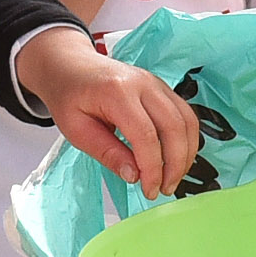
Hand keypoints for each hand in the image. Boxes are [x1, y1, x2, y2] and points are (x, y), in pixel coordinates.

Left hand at [20, 32, 198, 196]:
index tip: (149, 190)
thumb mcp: (76, 130)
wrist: (70, 66)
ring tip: (172, 179)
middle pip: (174, 126)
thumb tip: (134, 176)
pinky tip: (175, 159)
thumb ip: (106, 153)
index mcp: (116, 91)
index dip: (152, 168)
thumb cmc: (69, 96)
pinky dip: (186, 140)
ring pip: (187, 120)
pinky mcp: (162, 88)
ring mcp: (156, 83)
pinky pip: (185, 115)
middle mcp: (142, 83)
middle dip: (175, 164)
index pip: (145, 135)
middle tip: (165, 189)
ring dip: (186, 154)